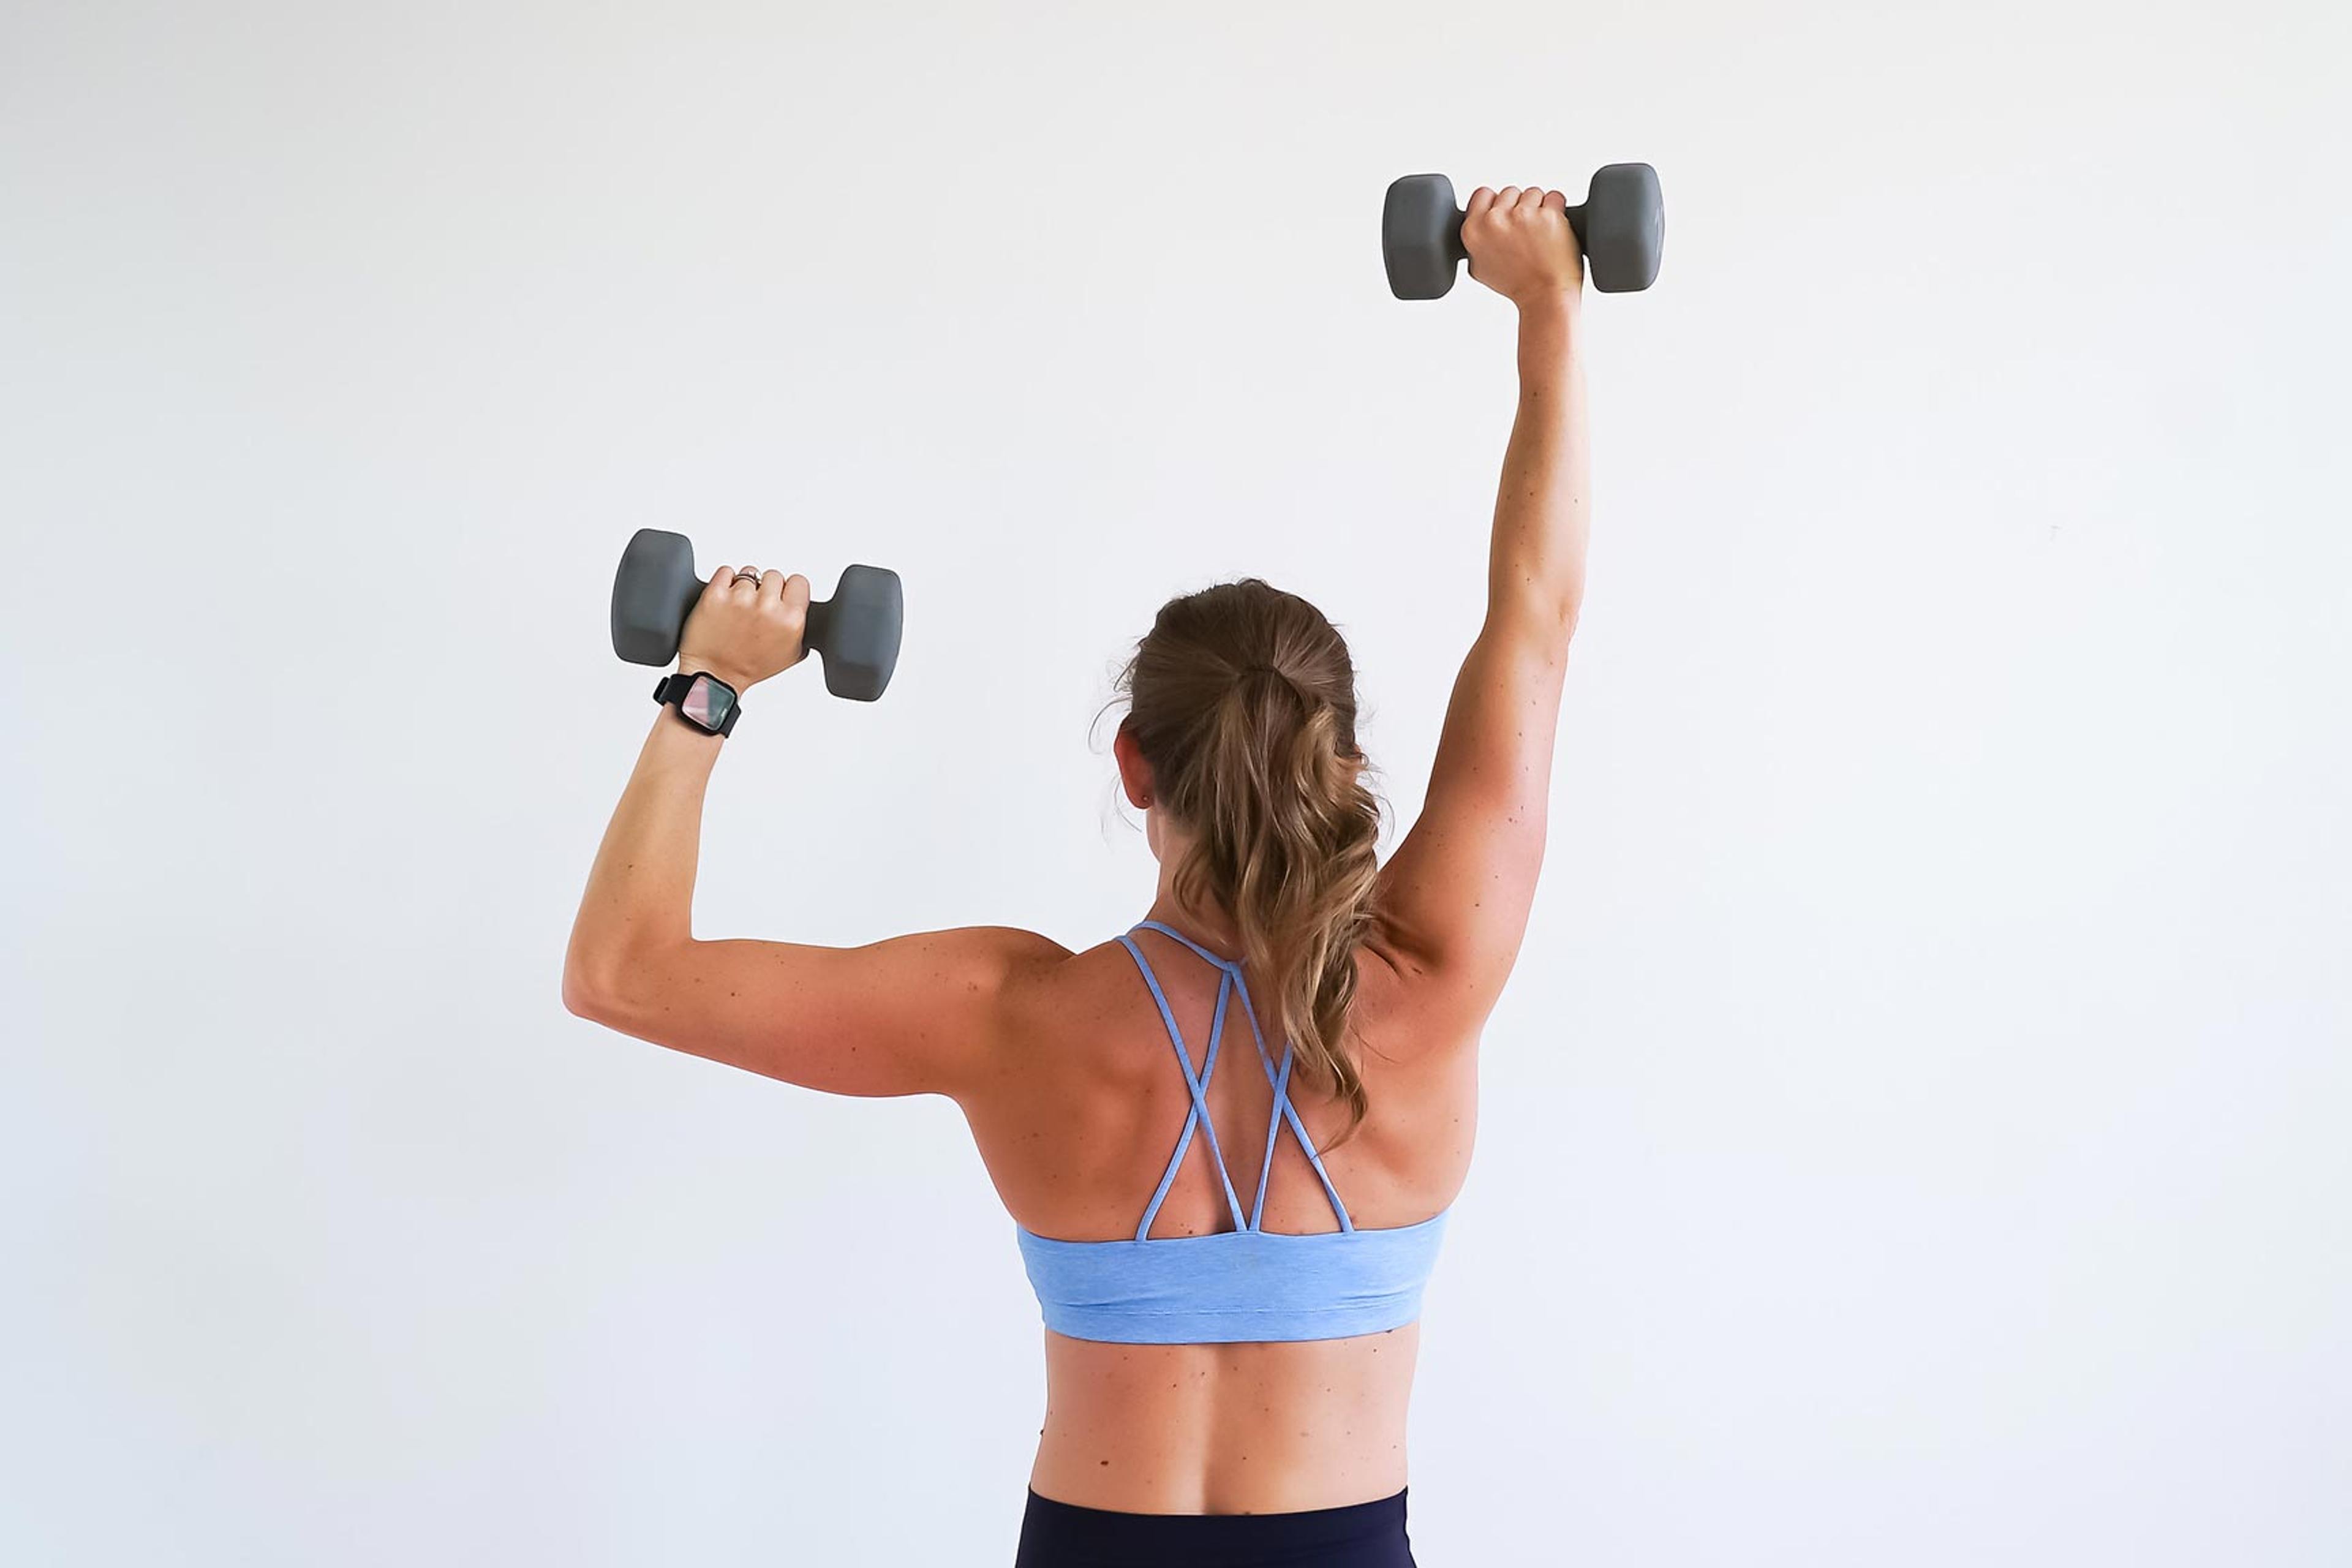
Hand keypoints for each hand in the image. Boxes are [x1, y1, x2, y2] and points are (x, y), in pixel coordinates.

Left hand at [677, 566, 810, 692]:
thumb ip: (801, 626)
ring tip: (739, 608)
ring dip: (744, 586)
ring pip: (750, 573)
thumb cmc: (750, 667)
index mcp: (791, 620)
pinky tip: (725, 601)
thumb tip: (802, 604)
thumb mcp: (791, 654)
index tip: (781, 598)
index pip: (799, 581)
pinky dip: (725, 582)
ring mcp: (740, 599)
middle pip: (774, 575)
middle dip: (766, 589)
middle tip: (757, 608)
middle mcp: (767, 607)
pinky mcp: (715, 594)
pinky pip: (726, 571)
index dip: (789, 590)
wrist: (715, 674)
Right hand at [1462, 185, 1583, 307]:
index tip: (1507, 216)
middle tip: (1526, 232)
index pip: (1482, 194)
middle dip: (1520, 207)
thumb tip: (1478, 224)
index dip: (1497, 204)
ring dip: (1540, 208)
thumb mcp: (1479, 268)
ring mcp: (1522, 215)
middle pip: (1510, 192)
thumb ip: (1475, 241)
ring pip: (1533, 193)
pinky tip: (1554, 229)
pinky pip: (1555, 197)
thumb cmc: (1517, 285)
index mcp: (1473, 230)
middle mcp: (1494, 220)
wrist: (1544, 297)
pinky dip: (1558, 210)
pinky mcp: (1548, 215)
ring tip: (1541, 233)